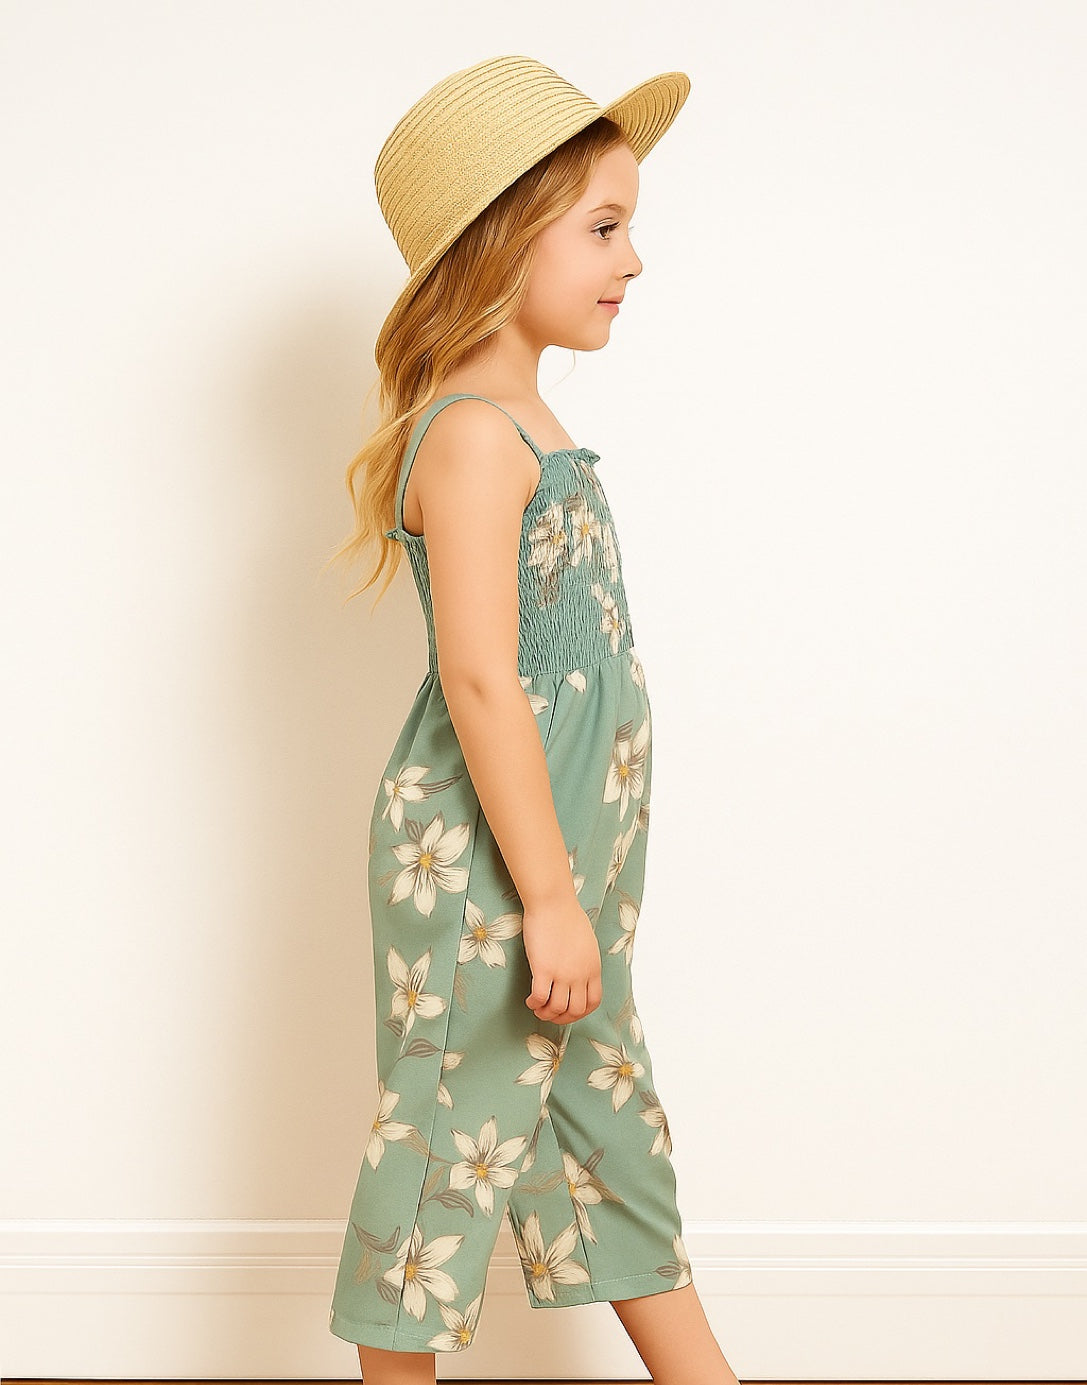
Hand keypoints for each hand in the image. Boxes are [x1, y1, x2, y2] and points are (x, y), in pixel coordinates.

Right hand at [522, 894, 602, 1024]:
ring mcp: (563, 974)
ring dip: (546, 1013)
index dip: (580, 1013)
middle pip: (575, 1010)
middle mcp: (580, 975)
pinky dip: (534, 1004)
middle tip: (550, 1013)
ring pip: (557, 1008)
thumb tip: (577, 973)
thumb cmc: (567, 916)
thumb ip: (584, 962)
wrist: (554, 903)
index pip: (593, 1002)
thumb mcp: (586, 943)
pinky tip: (530, 1000)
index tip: (568, 1011)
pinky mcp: (544, 969)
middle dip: (562, 1018)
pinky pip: (540, 998)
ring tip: (537, 1007)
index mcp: (593, 968)